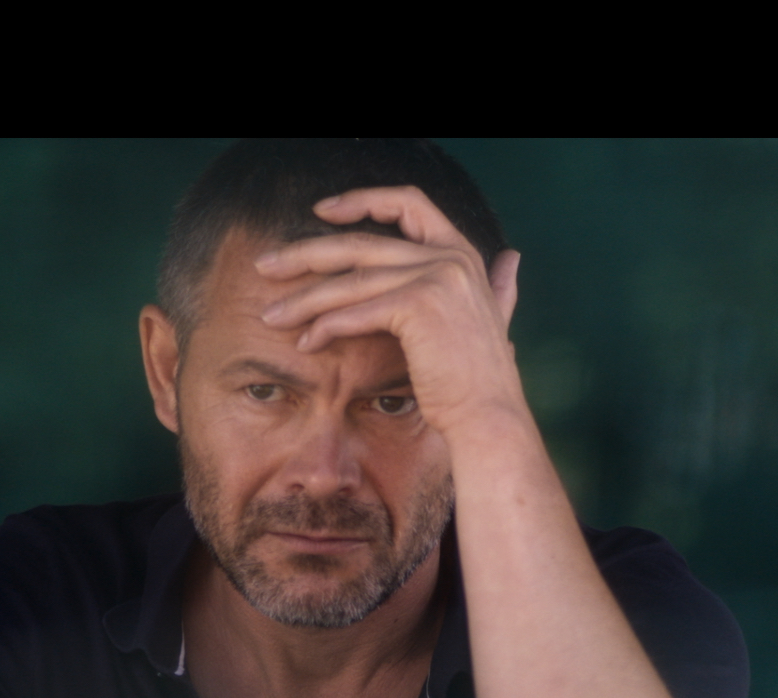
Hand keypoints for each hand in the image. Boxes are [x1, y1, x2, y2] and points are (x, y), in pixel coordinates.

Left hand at [253, 186, 526, 439]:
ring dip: (303, 299)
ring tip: (272, 316)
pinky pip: (356, 311)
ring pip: (350, 281)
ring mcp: (437, 277)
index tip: (321, 212)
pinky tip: (305, 341)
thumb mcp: (494, 318)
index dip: (362, 200)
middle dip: (305, 253)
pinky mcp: (419, 306)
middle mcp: (450, 256)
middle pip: (360, 242)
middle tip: (266, 266)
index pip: (408, 203)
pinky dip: (325, 326)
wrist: (488, 417)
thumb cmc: (480, 378)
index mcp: (462, 252)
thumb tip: (512, 260)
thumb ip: (499, 286)